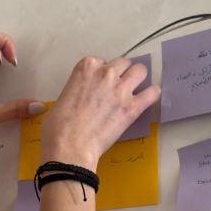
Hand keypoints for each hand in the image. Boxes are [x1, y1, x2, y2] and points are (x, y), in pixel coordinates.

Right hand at [41, 57, 160, 170]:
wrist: (69, 148)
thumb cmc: (57, 129)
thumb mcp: (61, 100)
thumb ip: (75, 91)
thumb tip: (79, 100)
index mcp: (86, 68)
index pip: (101, 61)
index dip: (100, 75)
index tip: (97, 87)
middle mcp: (106, 73)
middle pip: (123, 63)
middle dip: (120, 74)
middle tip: (115, 90)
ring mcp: (121, 89)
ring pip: (140, 71)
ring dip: (137, 79)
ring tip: (132, 92)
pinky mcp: (132, 108)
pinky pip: (152, 93)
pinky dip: (151, 95)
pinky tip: (147, 100)